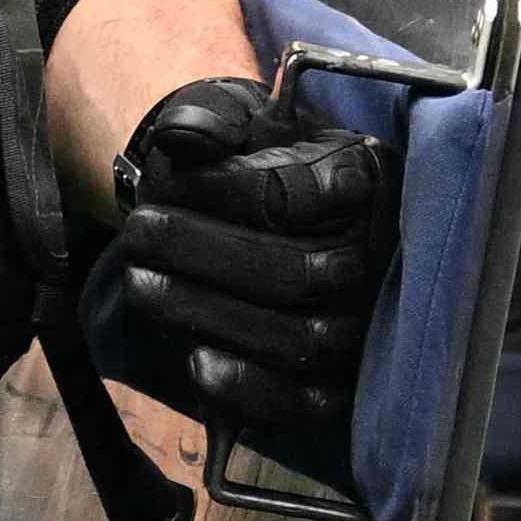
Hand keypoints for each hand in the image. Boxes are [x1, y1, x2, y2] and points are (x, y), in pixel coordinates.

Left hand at [98, 75, 400, 459]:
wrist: (260, 210)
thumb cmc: (247, 160)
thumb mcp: (231, 119)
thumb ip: (209, 119)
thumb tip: (183, 136)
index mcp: (366, 175)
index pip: (298, 194)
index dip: (227, 191)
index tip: (170, 173)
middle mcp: (381, 249)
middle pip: (298, 270)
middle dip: (204, 253)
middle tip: (139, 228)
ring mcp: (368, 318)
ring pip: (300, 336)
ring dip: (210, 314)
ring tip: (141, 282)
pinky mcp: (344, 378)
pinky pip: (308, 401)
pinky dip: (252, 387)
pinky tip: (196, 362)